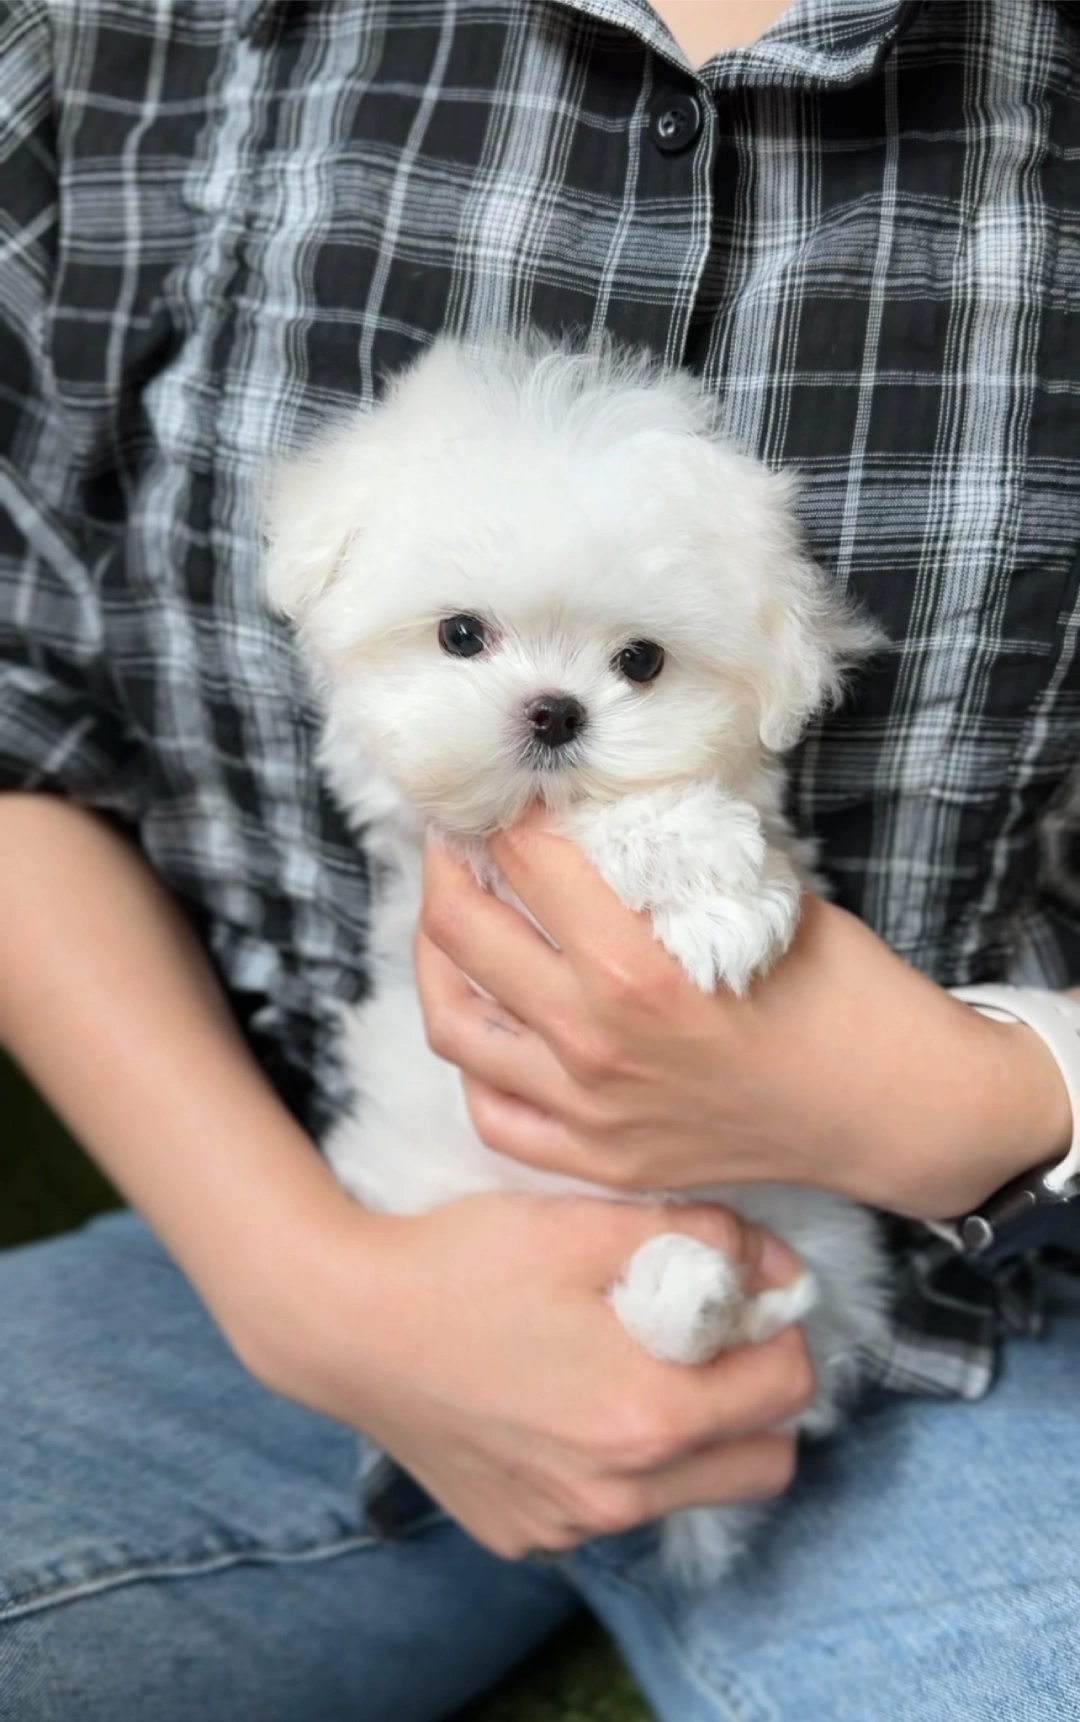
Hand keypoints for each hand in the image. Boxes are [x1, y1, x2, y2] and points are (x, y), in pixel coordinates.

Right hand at [241, 1190, 812, 1559]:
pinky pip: (609, 1507)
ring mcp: (566, 1524)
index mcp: (647, 1416)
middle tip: (707, 1335)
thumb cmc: (464, 1263)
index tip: (743, 1293)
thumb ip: (700, 1237)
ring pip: (687, 1490)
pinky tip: (562, 1393)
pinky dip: (613, 1458)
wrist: (342, 1322)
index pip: (788, 1388)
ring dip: (688, 1432)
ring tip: (629, 1357)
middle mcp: (616, 1493)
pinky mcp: (521, 1533)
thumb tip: (776, 1264)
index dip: (779, 1326)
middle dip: (756, 1397)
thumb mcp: (587, 1224)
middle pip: (762, 1463)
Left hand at [416, 818, 1071, 1220]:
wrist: (894, 1109)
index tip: (497, 793)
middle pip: (462, 934)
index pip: (525, 861)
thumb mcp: (755, 895)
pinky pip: (493, 1115)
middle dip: (444, 867)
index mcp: (636, 966)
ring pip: (454, 1027)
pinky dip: (474, 1065)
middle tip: (453, 841)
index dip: (500, 811)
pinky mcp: (601, 1162)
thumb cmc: (842, 990)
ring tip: (447, 923)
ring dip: (433, 961)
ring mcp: (590, 1113)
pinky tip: (486, 1022)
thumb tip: (590, 807)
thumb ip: (665, 856)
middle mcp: (595, 1042)